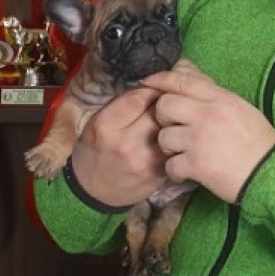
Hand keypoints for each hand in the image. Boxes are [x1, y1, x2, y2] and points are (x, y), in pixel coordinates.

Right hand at [70, 86, 167, 207]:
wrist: (94, 192)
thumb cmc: (96, 149)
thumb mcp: (97, 122)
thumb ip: (122, 104)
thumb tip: (153, 83)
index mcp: (106, 126)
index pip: (140, 96)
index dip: (151, 88)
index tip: (154, 88)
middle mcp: (126, 142)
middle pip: (160, 110)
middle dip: (168, 102)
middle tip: (169, 100)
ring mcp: (146, 159)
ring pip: (173, 127)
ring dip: (177, 118)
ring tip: (175, 115)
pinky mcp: (161, 171)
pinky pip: (178, 145)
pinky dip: (180, 136)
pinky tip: (177, 133)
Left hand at [142, 59, 274, 203]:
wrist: (272, 172)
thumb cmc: (259, 141)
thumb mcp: (240, 108)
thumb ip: (212, 93)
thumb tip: (186, 72)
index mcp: (220, 98)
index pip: (182, 80)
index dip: (160, 79)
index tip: (147, 82)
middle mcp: (207, 114)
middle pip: (164, 105)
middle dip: (163, 118)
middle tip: (174, 128)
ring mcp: (199, 139)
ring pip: (163, 136)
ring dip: (169, 147)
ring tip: (183, 153)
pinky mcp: (196, 165)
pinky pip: (170, 165)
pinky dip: (176, 170)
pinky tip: (188, 171)